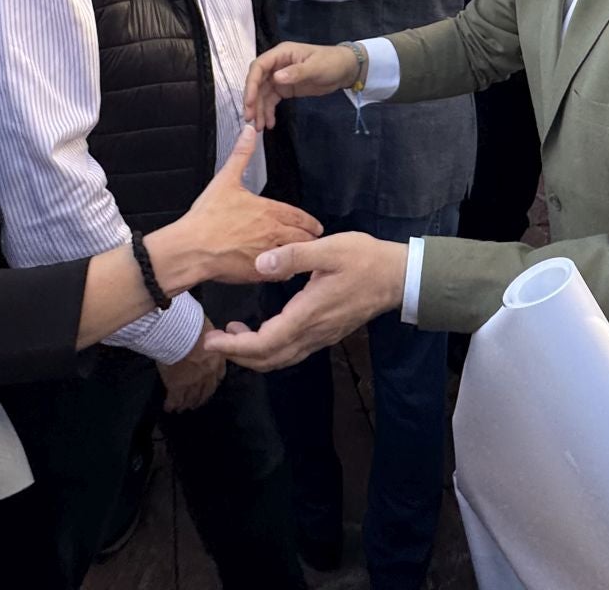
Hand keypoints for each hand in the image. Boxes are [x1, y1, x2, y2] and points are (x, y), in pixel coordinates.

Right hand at [155, 126, 321, 286]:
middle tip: (314, 241)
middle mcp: (273, 232)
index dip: (310, 222)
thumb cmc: (206, 217)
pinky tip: (282, 269)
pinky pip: (280, 273)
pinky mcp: (259, 272)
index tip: (316, 226)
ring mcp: (268, 253)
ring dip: (300, 255)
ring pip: (295, 256)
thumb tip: (249, 132)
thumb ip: (241, 155)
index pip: (299, 217)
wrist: (192, 248)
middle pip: (303, 237)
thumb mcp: (225, 180)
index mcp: (268, 210)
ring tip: (301, 256)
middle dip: (310, 239)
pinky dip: (284, 271)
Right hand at [159, 323, 225, 412]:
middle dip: (201, 397)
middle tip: (195, 404)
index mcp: (217, 359)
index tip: (210, 386)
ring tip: (182, 408)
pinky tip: (168, 407)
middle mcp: (207, 374)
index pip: (218, 375)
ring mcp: (192, 382)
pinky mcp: (177, 386)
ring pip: (191, 397)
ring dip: (187, 403)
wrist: (179, 331)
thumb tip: (203, 337)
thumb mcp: (206, 330)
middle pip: (206, 390)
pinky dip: (171, 404)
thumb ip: (208, 339)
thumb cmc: (192, 324)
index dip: (213, 382)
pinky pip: (174, 399)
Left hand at [202, 233, 406, 371]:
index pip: (264, 343)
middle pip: (269, 359)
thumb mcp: (328, 249)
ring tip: (233, 335)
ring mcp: (321, 336)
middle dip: (238, 355)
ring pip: (281, 359)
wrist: (397, 277)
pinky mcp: (326, 333)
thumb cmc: (364, 260)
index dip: (234, 348)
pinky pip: (292, 352)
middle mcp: (313, 332)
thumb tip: (260, 263)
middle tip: (214, 340)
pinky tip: (262, 331)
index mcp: (308, 314)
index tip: (211, 341)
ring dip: (254, 354)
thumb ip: (294, 256)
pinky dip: (271, 349)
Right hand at [243, 42, 360, 129]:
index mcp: (281, 54)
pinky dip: (269, 111)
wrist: (345, 70)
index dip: (251, 84)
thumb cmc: (331, 62)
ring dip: (259, 109)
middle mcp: (277, 65)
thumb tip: (276, 78)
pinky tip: (270, 123)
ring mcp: (279, 77)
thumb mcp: (316, 67)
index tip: (249, 101)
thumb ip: (296, 72)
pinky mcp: (285, 89)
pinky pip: (271, 100)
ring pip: (262, 94)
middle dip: (252, 100)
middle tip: (250, 119)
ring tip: (259, 127)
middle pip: (257, 82)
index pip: (259, 67)